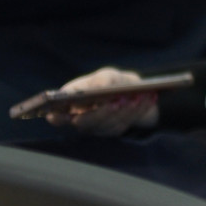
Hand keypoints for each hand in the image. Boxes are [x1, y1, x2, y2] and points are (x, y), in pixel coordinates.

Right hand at [43, 67, 159, 134]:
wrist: (135, 91)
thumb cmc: (113, 82)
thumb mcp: (108, 75)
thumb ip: (103, 79)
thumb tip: (99, 87)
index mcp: (71, 104)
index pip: (57, 117)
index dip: (57, 117)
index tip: (62, 114)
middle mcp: (80, 119)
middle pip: (85, 123)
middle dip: (102, 112)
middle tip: (118, 100)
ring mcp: (96, 127)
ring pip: (107, 125)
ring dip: (125, 110)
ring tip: (139, 96)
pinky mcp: (113, 130)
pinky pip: (124, 125)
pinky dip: (137, 111)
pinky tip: (148, 98)